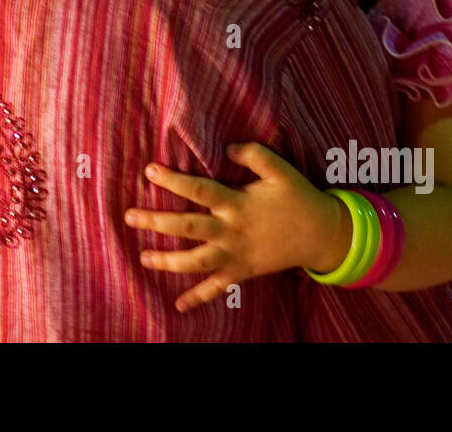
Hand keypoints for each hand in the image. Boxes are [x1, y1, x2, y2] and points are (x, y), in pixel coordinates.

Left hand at [123, 142, 342, 311]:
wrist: (321, 235)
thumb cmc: (298, 197)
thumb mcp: (280, 170)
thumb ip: (253, 154)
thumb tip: (226, 146)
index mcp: (237, 204)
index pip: (199, 190)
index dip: (173, 180)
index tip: (150, 171)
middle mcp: (231, 231)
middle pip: (187, 227)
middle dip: (156, 222)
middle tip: (129, 216)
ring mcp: (235, 255)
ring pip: (195, 262)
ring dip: (167, 261)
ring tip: (143, 257)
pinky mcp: (242, 273)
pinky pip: (216, 289)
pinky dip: (197, 298)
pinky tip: (178, 305)